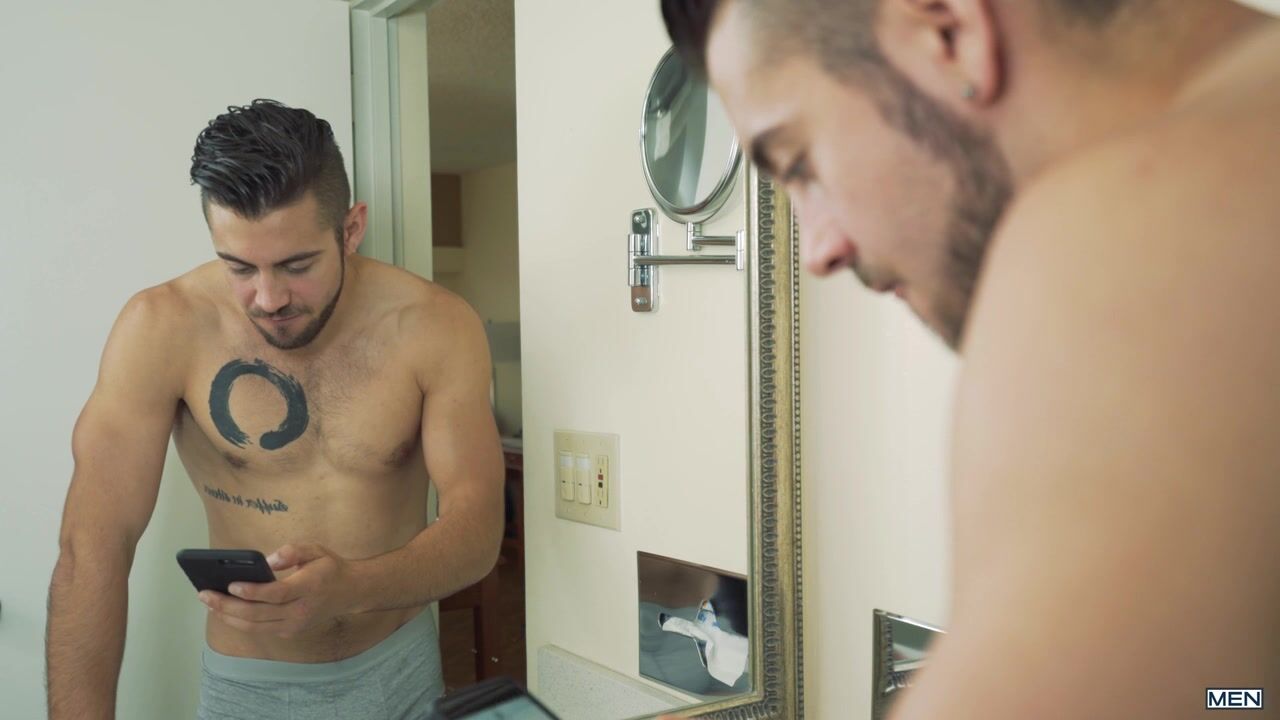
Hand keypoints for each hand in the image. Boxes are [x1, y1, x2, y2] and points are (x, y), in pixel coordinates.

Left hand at [198, 543, 355, 638]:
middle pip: (259, 614)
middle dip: (228, 606)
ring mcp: (295, 624)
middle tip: (205, 594)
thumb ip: (292, 551)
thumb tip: (266, 561)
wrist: (350, 592)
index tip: (231, 584)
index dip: (252, 591)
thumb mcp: (316, 549)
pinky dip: (240, 622)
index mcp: (309, 587)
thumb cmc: (329, 567)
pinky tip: (225, 610)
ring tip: (209, 604)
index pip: (276, 594)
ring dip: (229, 617)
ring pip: (255, 626)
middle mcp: (301, 610)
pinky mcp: (290, 631)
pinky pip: (260, 629)